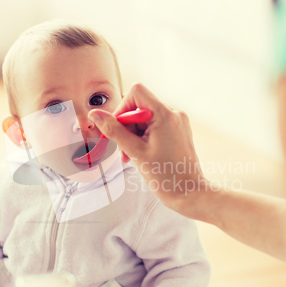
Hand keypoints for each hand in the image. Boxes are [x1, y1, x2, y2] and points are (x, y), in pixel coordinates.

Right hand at [88, 83, 208, 217]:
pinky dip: (144, 138)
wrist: (189, 194)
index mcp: (165, 114)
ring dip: (134, 135)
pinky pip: (155, 127)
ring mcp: (177, 123)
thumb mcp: (135, 152)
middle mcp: (174, 114)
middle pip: (139, 107)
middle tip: (124, 150)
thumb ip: (114, 130)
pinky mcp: (178, 132)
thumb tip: (95, 115)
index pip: (136, 92)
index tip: (118, 129)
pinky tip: (141, 155)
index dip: (122, 109)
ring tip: (132, 156)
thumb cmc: (167, 177)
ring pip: (145, 119)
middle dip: (127, 127)